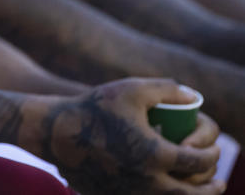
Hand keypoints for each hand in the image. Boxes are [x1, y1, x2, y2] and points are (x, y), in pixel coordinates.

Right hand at [44, 78, 222, 194]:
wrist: (55, 134)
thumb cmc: (93, 108)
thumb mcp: (131, 89)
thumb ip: (166, 89)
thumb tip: (193, 97)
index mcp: (156, 155)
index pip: (199, 161)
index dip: (213, 155)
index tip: (215, 150)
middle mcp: (148, 182)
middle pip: (195, 194)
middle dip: (212, 188)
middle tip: (218, 182)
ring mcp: (132, 194)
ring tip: (197, 190)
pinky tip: (167, 191)